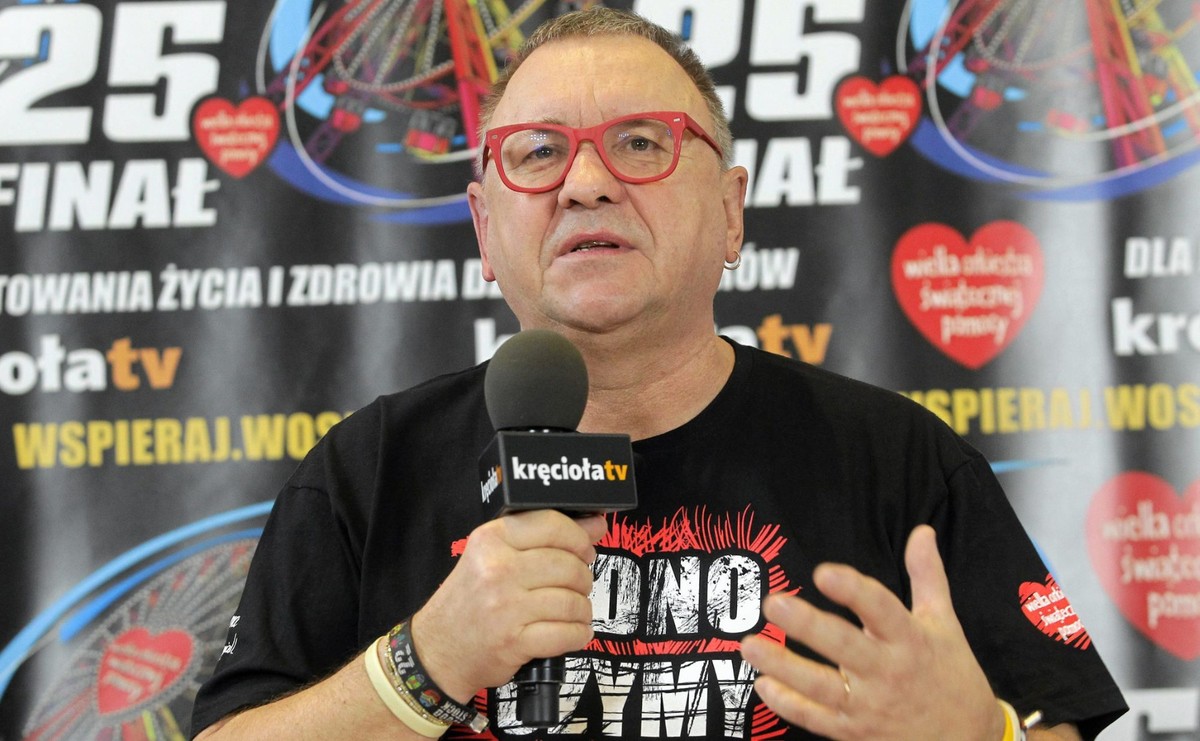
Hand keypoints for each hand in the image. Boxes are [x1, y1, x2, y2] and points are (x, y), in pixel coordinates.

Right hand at [409, 510, 606, 701]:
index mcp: (491, 540)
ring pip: (573, 601)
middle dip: (583, 577)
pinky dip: (578, 634)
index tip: (585, 549)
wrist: (437, 650)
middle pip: (568, 565)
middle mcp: (497, 569)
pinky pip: (567, 633)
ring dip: (582, 609)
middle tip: (577, 585)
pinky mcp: (514, 641)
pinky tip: (573, 631)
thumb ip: (543, 539)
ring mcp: (506, 607)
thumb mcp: (494, 558)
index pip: (552, 525)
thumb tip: (596, 524)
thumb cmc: (470, 600)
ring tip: (573, 611)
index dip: (579, 537)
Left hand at [740, 525, 1004, 740]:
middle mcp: (888, 673)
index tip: (825, 572)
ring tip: (750, 645)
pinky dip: (788, 705)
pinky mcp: (855, 732)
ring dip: (784, 666)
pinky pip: (816, 719)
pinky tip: (763, 684)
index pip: (882, 610)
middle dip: (809, 626)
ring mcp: (869, 707)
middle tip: (774, 604)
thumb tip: (921, 531)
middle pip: (845, 648)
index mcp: (910, 640)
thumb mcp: (944, 623)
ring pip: (822, 687)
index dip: (854, 591)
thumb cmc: (951, 675)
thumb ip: (927, 576)